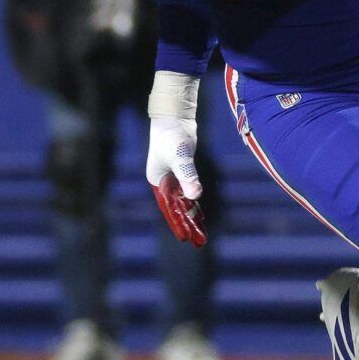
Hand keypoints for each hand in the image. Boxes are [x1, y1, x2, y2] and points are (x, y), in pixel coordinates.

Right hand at [147, 71, 205, 247]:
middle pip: (175, 208)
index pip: (168, 208)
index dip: (178, 224)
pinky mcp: (181, 171)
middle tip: (198, 243)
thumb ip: (188, 176)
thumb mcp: (180, 157)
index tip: (186, 239)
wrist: (174, 117)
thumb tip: (196, 196)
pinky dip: (193, 204)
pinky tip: (200, 214)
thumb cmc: (172, 136)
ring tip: (201, 235)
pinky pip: (187, 192)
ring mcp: (171, 177)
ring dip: (191, 217)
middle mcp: (163, 182)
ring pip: (182, 202)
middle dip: (186, 225)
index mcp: (157, 181)